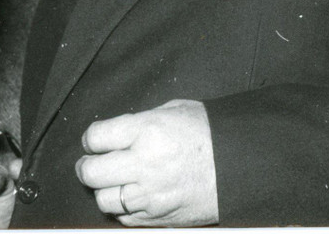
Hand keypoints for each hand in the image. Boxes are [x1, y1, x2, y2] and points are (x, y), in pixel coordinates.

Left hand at [74, 99, 217, 226]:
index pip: (96, 137)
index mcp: (148, 130)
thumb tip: (119, 133)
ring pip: (104, 200)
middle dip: (87, 166)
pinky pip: (124, 218)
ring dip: (104, 189)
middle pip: (92, 172)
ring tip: (113, 181)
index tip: (94, 141)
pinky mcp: (159, 217)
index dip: (91, 139)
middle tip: (92, 163)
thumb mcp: (175, 110)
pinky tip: (132, 195)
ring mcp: (151, 194)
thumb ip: (142, 121)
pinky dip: (123, 207)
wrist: (241, 165)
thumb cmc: (211, 133)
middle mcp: (144, 163)